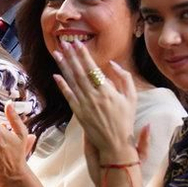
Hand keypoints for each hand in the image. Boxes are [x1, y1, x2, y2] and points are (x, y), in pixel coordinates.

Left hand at [54, 42, 137, 170]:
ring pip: (72, 82)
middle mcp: (93, 96)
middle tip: (64, 43)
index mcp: (107, 91)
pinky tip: (56, 76)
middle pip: (79, 72)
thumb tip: (112, 64)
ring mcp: (84, 105)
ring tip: (57, 54)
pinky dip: (62, 86)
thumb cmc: (126, 120)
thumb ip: (124, 78)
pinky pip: (68, 96)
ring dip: (63, 66)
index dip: (83, 55)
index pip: (92, 68)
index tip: (77, 43)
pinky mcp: (78, 113)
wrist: (115, 143)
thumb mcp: (132, 97)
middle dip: (71, 56)